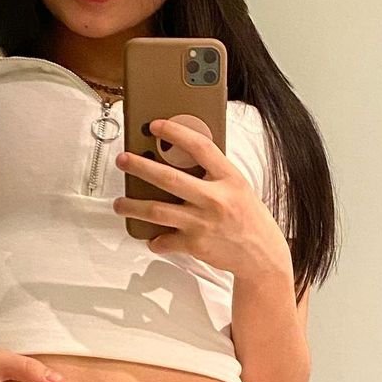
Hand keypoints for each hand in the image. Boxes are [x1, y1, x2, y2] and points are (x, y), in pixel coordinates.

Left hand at [112, 117, 290, 278]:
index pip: (200, 147)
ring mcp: (202, 223)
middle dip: (140, 167)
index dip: (176, 132)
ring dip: (133, 206)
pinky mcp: (195, 245)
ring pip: (157, 211)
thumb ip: (214, 173)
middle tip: (123, 160)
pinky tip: (151, 237)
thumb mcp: (238, 187)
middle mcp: (215, 199)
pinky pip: (164, 241)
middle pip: (169, 179)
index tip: (156, 125)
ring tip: (120, 203)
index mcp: (229, 178)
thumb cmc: (249, 218)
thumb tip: (181, 156)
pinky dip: (154, 240)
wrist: (262, 255)